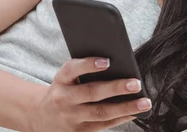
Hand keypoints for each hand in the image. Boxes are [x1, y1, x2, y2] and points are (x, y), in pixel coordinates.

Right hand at [26, 57, 151, 131]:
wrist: (42, 116)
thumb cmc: (64, 89)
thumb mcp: (66, 76)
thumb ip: (84, 69)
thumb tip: (117, 65)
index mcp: (61, 79)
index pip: (72, 69)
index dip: (89, 65)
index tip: (107, 61)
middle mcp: (64, 99)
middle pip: (92, 93)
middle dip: (116, 88)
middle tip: (136, 83)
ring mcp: (71, 118)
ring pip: (101, 113)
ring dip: (125, 108)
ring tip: (144, 102)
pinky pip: (103, 125)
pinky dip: (120, 118)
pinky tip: (134, 113)